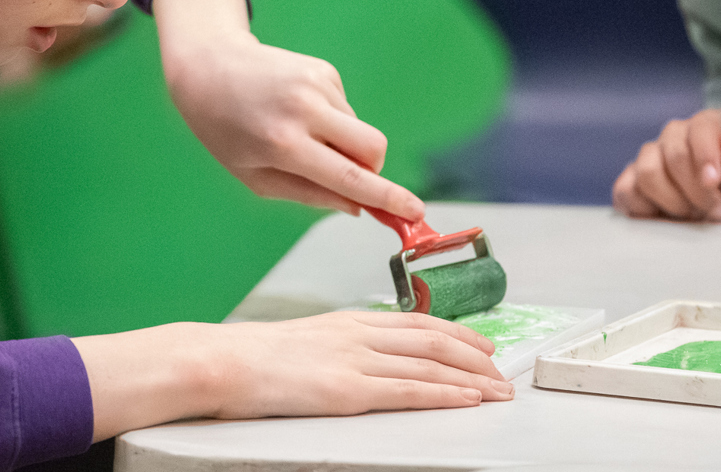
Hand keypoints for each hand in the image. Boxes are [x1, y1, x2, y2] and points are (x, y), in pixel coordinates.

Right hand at [72, 311, 512, 440]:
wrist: (218, 361)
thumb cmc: (246, 358)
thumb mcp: (298, 342)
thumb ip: (330, 349)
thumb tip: (346, 363)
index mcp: (346, 322)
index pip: (414, 322)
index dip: (454, 331)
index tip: (479, 343)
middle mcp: (358, 335)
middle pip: (433, 339)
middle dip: (474, 354)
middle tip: (502, 368)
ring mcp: (355, 361)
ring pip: (430, 364)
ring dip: (471, 378)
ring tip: (498, 390)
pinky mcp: (349, 390)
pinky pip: (410, 391)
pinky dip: (446, 393)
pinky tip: (467, 399)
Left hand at [152, 0, 424, 220]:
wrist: (207, 67)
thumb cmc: (225, 130)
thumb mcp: (255, 177)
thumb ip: (310, 195)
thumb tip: (359, 206)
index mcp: (284, 145)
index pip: (349, 177)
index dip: (387, 198)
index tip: (415, 213)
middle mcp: (305, 110)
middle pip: (373, 148)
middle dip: (372, 169)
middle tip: (344, 174)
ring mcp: (317, 84)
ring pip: (359, 130)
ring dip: (341, 142)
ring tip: (296, 132)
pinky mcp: (324, 69)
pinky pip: (346, 110)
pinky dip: (331, 120)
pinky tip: (297, 112)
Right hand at [612, 108, 720, 221]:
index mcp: (709, 125)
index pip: (700, 128)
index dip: (705, 155)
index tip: (715, 182)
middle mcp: (676, 136)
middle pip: (672, 154)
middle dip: (696, 190)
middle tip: (719, 212)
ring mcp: (651, 159)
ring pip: (646, 173)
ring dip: (673, 201)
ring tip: (695, 215)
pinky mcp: (633, 183)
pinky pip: (624, 191)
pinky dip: (644, 208)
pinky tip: (668, 217)